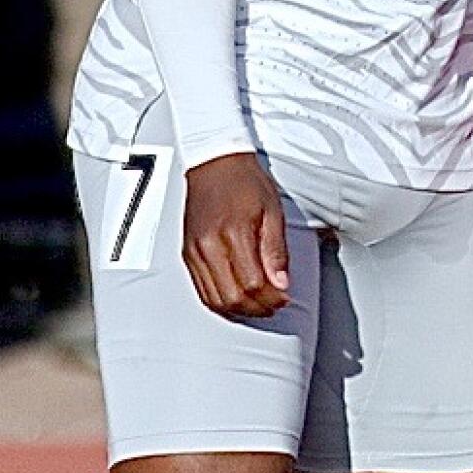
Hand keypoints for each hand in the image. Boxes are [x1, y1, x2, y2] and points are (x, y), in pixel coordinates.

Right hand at [182, 152, 289, 316]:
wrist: (215, 163)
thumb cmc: (245, 181)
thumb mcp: (272, 211)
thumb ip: (276, 250)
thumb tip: (281, 282)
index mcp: (233, 232)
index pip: (252, 283)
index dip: (271, 297)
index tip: (284, 296)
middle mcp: (209, 245)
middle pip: (232, 296)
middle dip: (258, 308)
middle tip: (275, 304)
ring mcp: (195, 252)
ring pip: (215, 299)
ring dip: (240, 309)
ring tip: (259, 304)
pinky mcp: (187, 254)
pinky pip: (202, 290)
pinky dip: (220, 302)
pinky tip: (236, 299)